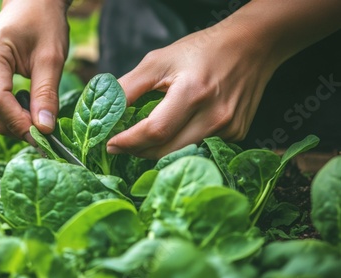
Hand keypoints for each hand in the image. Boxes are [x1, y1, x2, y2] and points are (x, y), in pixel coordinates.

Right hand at [0, 0, 68, 140]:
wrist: (32, 6)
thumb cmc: (44, 24)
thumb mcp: (52, 58)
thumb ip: (46, 94)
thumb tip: (44, 129)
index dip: (19, 122)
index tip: (43, 136)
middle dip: (19, 125)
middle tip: (47, 129)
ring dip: (16, 119)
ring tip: (40, 110)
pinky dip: (11, 112)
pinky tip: (28, 103)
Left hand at [107, 25, 276, 158]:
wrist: (250, 46)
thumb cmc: (201, 50)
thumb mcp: (159, 60)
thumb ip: (129, 86)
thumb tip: (105, 111)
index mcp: (193, 92)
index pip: (155, 130)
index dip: (129, 141)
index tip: (110, 144)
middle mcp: (215, 115)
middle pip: (167, 150)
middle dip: (138, 151)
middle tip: (122, 144)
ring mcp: (229, 127)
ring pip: (182, 153)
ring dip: (158, 151)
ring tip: (143, 139)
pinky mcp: (237, 133)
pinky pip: (200, 147)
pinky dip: (181, 144)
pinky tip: (174, 131)